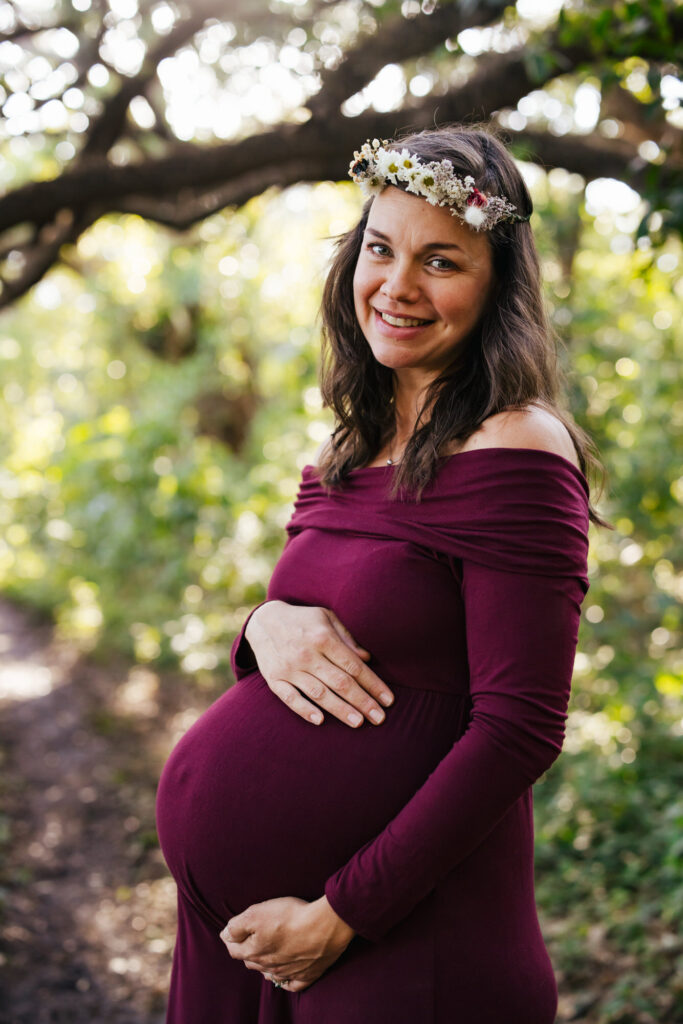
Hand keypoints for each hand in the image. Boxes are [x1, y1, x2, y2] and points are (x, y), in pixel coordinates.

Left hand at [220, 895, 354, 991]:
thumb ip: (237, 926)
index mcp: (254, 952)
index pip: (234, 949)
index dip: (230, 938)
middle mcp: (269, 966)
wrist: (324, 926)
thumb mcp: (256, 913)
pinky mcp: (307, 975)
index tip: (231, 931)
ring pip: (270, 973)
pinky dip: (286, 981)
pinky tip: (285, 976)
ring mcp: (288, 973)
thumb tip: (225, 935)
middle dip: (247, 951)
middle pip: (251, 961)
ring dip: (265, 965)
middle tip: (249, 940)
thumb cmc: (289, 917)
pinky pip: (292, 984)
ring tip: (265, 955)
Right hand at [245, 601, 393, 727]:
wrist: (263, 620)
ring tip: (358, 723)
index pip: (353, 666)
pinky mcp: (274, 678)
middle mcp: (307, 654)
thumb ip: (347, 638)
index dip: (373, 684)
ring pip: (319, 693)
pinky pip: (289, 698)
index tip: (388, 700)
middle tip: (379, 718)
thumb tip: (367, 658)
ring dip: (340, 709)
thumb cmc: (303, 620)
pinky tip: (320, 721)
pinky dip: (304, 709)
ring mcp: (289, 668)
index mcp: (323, 637)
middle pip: (340, 682)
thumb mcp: (327, 618)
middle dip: (363, 702)